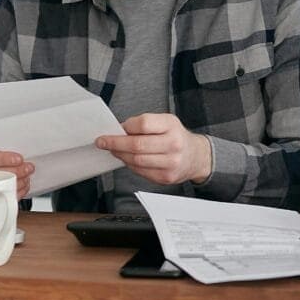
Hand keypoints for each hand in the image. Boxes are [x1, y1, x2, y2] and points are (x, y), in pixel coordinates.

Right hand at [0, 148, 34, 199]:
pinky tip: (23, 185)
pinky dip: (17, 192)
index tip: (18, 159)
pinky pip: (3, 198)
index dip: (2, 159)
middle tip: (28, 168)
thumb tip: (20, 156)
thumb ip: (1, 150)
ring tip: (27, 176)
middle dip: (15, 171)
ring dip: (18, 182)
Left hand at [97, 113, 212, 184]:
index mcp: (172, 126)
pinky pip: (140, 171)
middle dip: (115, 143)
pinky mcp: (166, 177)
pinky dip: (130, 165)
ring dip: (120, 155)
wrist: (196, 157)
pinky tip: (128, 159)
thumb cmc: (176, 137)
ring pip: (136, 160)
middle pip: (137, 145)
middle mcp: (173, 144)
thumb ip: (144, 124)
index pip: (143, 124)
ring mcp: (171, 163)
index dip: (126, 126)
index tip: (114, 128)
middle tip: (103, 142)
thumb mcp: (165, 122)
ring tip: (115, 150)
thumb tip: (119, 131)